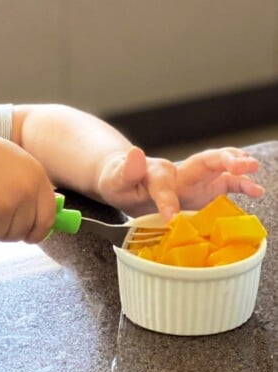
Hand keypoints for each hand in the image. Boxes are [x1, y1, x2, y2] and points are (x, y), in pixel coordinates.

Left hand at [97, 145, 263, 220]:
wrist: (126, 182)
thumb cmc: (120, 181)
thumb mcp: (115, 179)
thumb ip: (126, 170)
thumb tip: (135, 153)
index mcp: (157, 171)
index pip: (164, 183)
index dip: (167, 200)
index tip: (171, 218)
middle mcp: (182, 170)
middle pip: (206, 160)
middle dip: (225, 161)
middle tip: (242, 166)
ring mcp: (196, 178)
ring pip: (221, 169)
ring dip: (239, 171)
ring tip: (255, 176)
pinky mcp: (205, 189)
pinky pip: (226, 185)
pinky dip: (241, 186)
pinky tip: (257, 191)